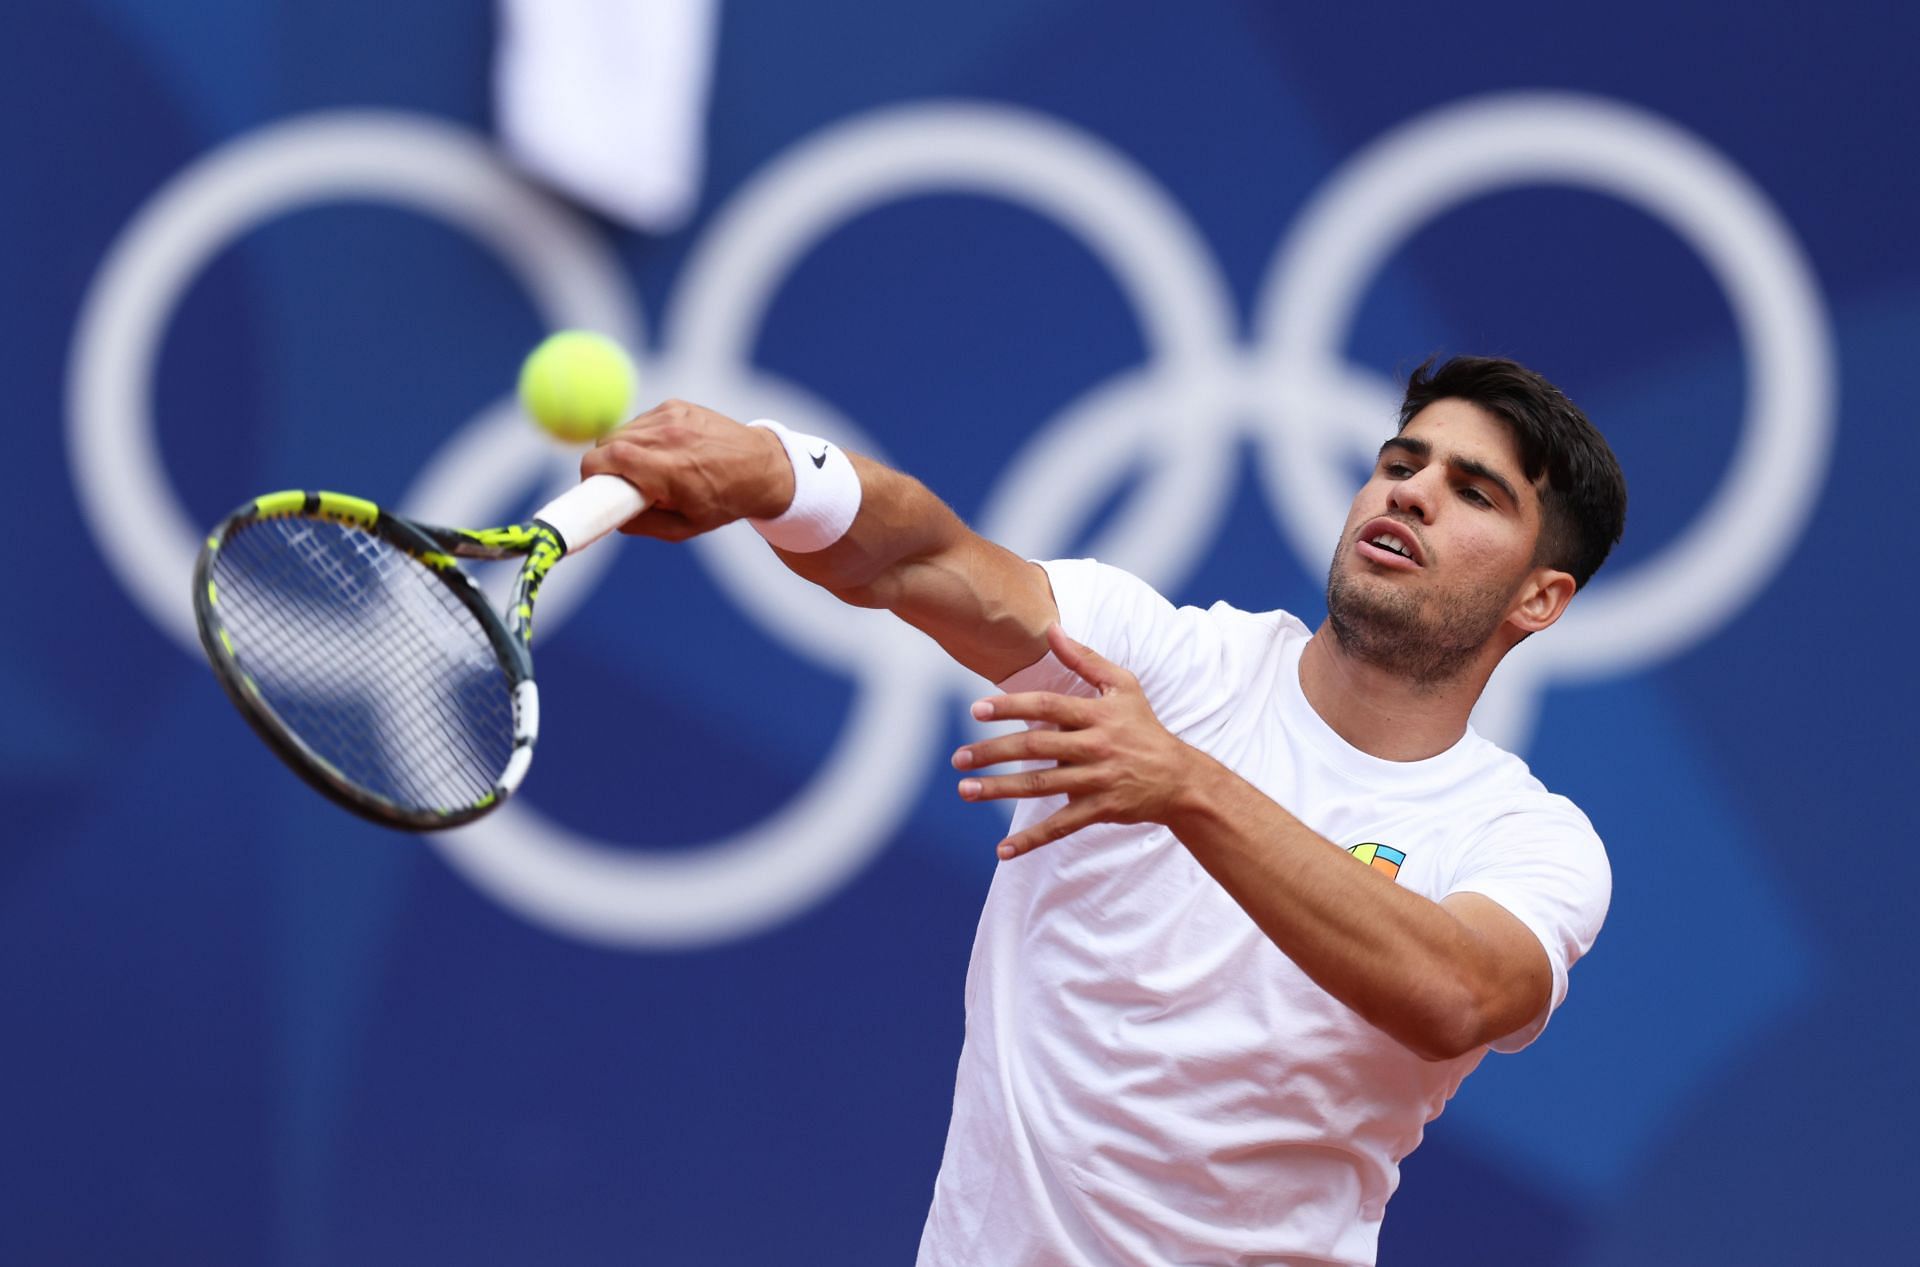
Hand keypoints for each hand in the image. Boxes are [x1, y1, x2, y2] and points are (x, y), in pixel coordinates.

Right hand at [580, 399, 794, 540]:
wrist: (762, 469)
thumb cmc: (722, 503)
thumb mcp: (683, 528)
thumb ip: (641, 523)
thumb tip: (607, 516)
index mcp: (667, 471)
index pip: (604, 459)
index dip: (589, 474)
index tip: (592, 487)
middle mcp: (667, 438)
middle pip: (607, 443)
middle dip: (605, 465)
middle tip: (620, 483)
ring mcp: (672, 416)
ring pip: (622, 431)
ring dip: (622, 449)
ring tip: (646, 468)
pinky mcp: (676, 405)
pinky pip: (641, 421)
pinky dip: (642, 436)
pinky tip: (662, 450)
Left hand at [952, 624, 1192, 859]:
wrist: (1180, 778)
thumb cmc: (1144, 727)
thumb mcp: (1123, 686)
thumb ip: (1086, 659)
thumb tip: (1052, 629)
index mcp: (1096, 715)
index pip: (1047, 706)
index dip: (1011, 707)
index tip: (977, 710)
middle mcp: (1095, 746)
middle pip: (1036, 748)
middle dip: (993, 752)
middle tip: (959, 759)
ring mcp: (1097, 780)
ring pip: (1042, 786)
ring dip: (1000, 790)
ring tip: (966, 791)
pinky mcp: (1100, 809)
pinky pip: (1060, 826)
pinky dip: (1032, 839)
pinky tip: (1003, 851)